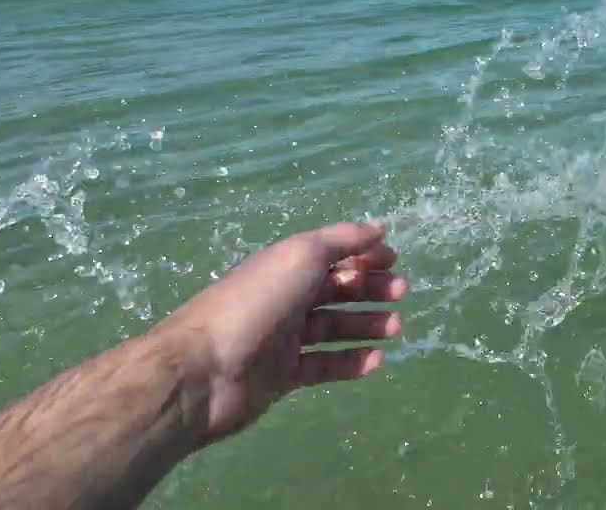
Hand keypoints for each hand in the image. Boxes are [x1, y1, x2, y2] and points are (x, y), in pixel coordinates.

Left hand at [156, 222, 405, 444]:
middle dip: (369, 289)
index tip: (394, 259)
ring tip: (395, 328)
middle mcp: (284, 298)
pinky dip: (350, 362)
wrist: (205, 370)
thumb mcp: (300, 256)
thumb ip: (341, 240)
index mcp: (285, 266)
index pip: (330, 255)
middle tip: (400, 293)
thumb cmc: (256, 303)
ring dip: (365, 325)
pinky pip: (323, 366)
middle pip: (334, 290)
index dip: (362, 255)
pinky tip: (376, 361)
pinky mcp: (283, 376)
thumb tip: (378, 228)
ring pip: (332, 329)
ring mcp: (283, 339)